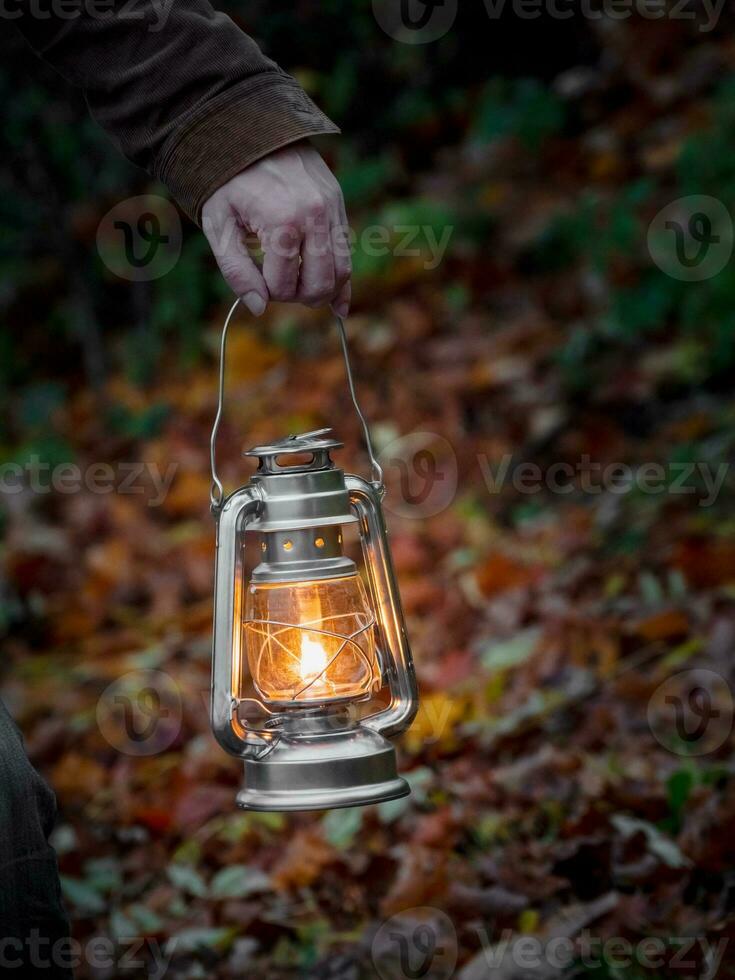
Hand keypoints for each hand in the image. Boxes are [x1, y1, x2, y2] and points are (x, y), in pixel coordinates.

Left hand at [201, 142, 350, 317]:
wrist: (249, 128)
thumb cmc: (227, 180)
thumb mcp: (220, 225)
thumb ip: (236, 270)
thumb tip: (259, 308)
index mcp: (282, 222)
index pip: (284, 286)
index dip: (268, 293)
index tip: (255, 280)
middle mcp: (314, 216)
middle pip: (319, 284)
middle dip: (298, 297)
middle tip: (279, 288)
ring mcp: (331, 209)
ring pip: (341, 272)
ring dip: (322, 291)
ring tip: (301, 291)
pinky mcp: (338, 204)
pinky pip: (347, 252)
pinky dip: (342, 280)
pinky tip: (337, 305)